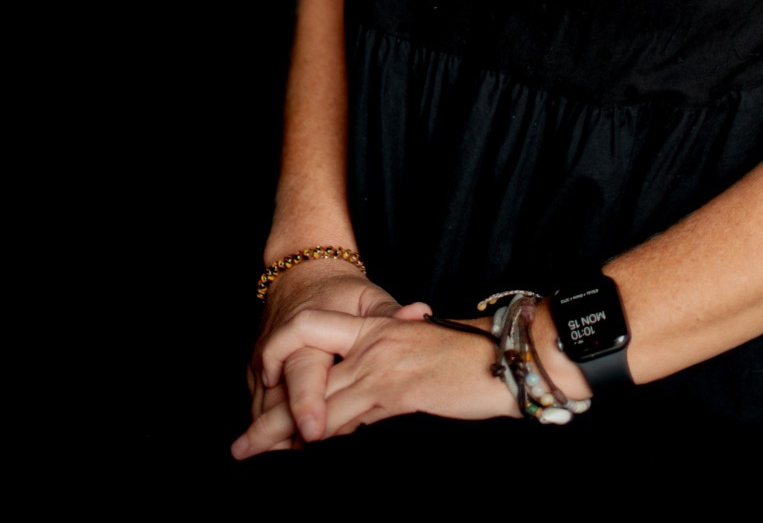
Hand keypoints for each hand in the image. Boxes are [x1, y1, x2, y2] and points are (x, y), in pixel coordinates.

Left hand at [233, 303, 515, 455]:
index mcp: (377, 324)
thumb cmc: (466, 359)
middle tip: (240, 445)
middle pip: (305, 376)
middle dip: (269, 417)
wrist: (505, 356)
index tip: (265, 384)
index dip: (282, 354)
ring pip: (319, 403)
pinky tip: (309, 452)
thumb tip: (355, 412)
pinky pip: (349, 417)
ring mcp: (383, 363)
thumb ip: (382, 370)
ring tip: (255, 454)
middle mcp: (373, 340)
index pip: (312, 330)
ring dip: (284, 435)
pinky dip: (324, 437)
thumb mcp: (416, 353)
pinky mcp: (397, 390)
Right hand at [235, 263, 402, 456]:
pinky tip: (281, 455)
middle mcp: (280, 346)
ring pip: (263, 406)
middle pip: (277, 395)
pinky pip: (259, 407)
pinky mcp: (256, 372)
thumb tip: (420, 315)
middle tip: (296, 459)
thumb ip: (390, 313)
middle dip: (281, 430)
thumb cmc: (343, 293)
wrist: (302, 276)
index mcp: (309, 327)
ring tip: (284, 468)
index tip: (315, 431)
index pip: (305, 367)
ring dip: (273, 438)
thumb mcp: (367, 298)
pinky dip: (270, 431)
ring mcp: (264, 360)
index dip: (308, 402)